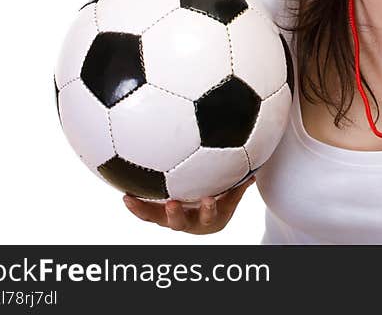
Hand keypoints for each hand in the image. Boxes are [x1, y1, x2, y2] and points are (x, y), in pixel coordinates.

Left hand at [122, 177, 254, 234]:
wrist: (206, 214)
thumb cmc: (222, 196)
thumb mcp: (233, 191)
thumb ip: (241, 178)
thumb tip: (258, 158)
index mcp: (210, 216)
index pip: (211, 215)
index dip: (210, 209)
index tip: (209, 199)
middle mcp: (189, 220)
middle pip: (181, 223)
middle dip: (176, 215)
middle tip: (172, 203)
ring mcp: (171, 218)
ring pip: (156, 218)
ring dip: (144, 211)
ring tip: (130, 200)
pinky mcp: (157, 213)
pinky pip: (144, 211)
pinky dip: (134, 204)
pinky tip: (122, 192)